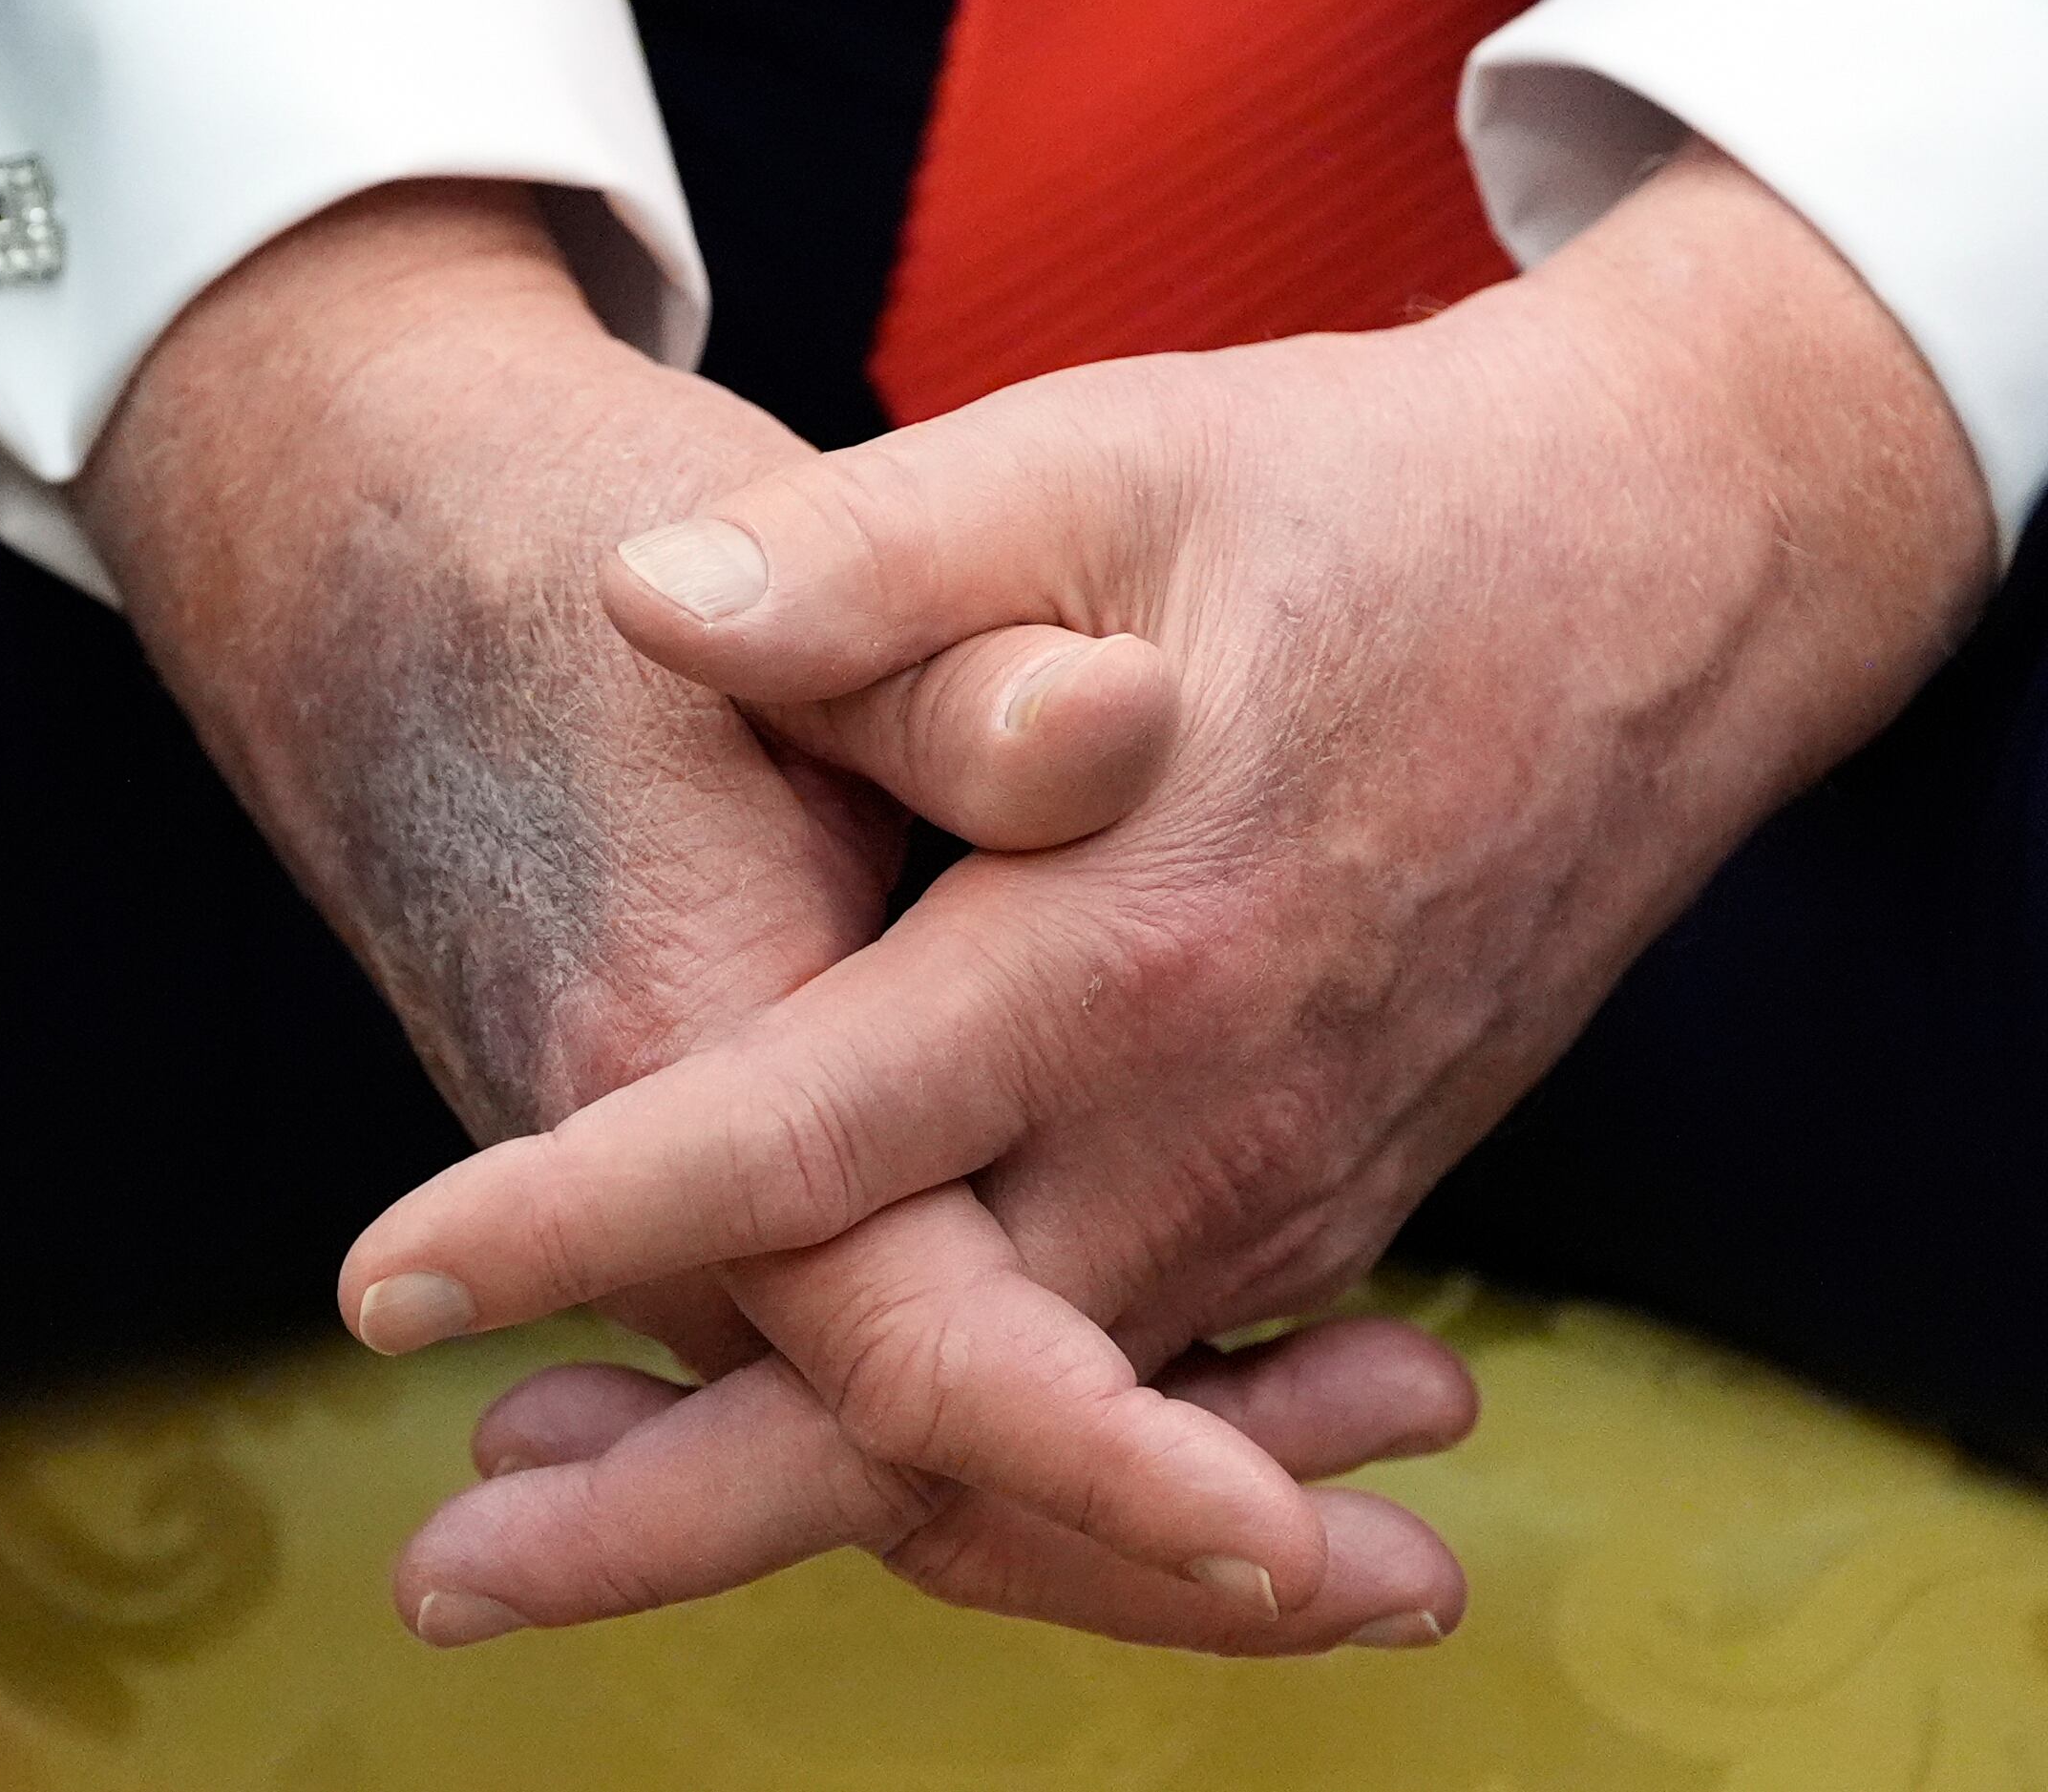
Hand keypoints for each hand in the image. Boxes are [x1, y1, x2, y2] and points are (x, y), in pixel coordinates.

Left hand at [342, 142, 1996, 1636]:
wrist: (1665, 579)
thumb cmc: (1363, 501)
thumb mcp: (1115, 469)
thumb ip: (878, 562)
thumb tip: (639, 603)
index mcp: (1131, 948)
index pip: (801, 1143)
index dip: (577, 1218)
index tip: (382, 1284)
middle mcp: (1220, 1123)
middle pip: (917, 1405)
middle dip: (664, 1517)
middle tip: (436, 1578)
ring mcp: (1296, 1189)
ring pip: (1024, 1435)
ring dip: (794, 1492)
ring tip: (561, 1516)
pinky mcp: (1339, 1198)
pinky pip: (1131, 1386)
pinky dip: (971, 1454)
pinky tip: (832, 1426)